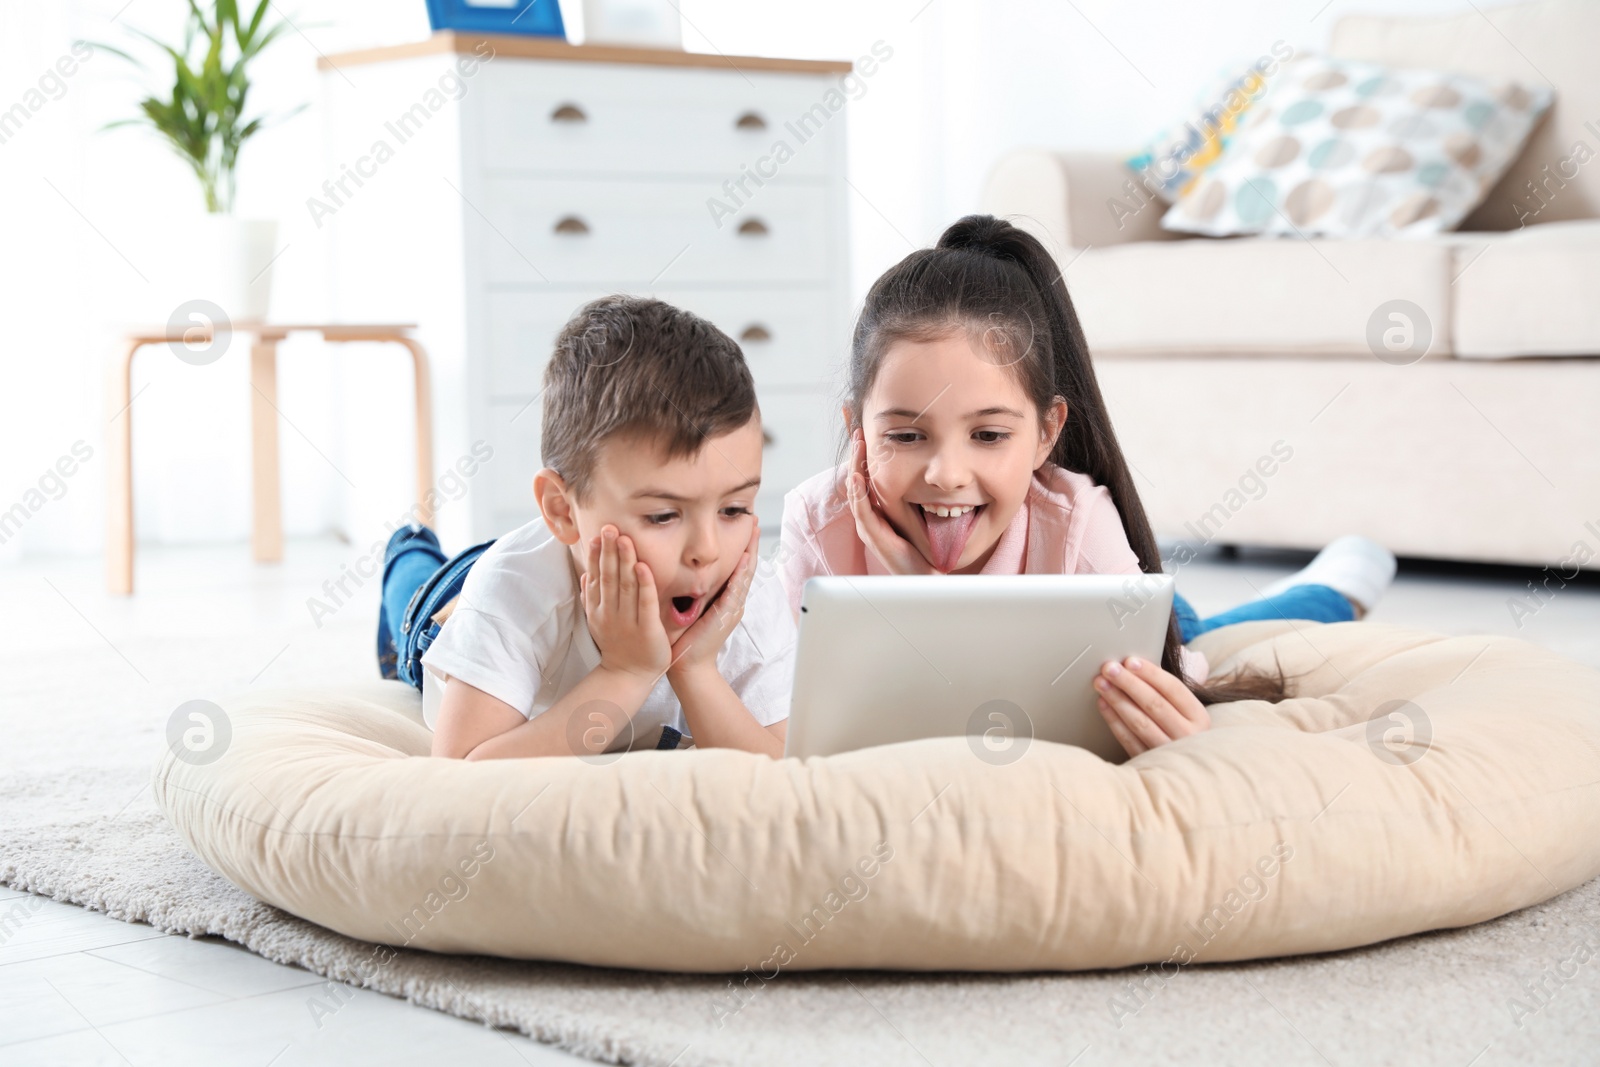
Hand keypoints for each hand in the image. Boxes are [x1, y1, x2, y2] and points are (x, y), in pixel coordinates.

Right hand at [582, 525, 670, 680]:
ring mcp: (628, 621)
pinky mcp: (647, 629)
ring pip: (625, 586)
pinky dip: (644, 584)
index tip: (597, 534)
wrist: (628, 676)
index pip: (596, 576)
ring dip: (624, 561)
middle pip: (609, 577)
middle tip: (610, 528)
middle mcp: (610, 613)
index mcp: (598, 609)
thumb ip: (592, 597)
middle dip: (609, 551)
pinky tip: (642, 566)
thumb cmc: (618, 644)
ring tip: (625, 539)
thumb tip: (585, 574)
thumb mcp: (598, 620)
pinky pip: (645, 603)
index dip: (596, 555)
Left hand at [668, 521, 758, 677]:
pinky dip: (741, 573)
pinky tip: (744, 558)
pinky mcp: (728, 614)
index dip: (741, 545)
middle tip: (752, 519)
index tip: (741, 524)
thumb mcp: (690, 607)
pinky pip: (737, 589)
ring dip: (750, 551)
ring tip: (753, 531)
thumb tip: (683, 569)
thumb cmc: (685, 639)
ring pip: (746, 574)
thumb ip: (692, 589)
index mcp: (725, 599)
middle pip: (746, 565)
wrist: (688, 666)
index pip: (737, 567)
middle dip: (750, 542)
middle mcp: (733, 601)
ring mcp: (733, 607)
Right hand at [846, 429, 935, 574]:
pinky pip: (863, 510)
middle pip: (857, 475)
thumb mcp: (921, 511)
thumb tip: (932, 466)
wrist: (928, 574)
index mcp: (879, 506)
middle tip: (856, 424)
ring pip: (857, 489)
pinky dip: (859, 492)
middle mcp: (869, 514)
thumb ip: (921, 491)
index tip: (862, 424)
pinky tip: (858, 476)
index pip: (866, 472)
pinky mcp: (874, 536)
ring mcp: (869, 525)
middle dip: (856, 450)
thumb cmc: (924, 546)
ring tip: (859, 443)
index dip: (862, 450)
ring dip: (856, 464)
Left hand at [1094, 655, 1209, 756]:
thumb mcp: (1185, 711)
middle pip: (1154, 704)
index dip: (1150, 673)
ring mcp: (1169, 751)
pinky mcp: (1151, 763)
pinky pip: (1129, 740)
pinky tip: (1103, 705)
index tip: (1130, 661)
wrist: (1186, 768)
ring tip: (1101, 684)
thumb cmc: (1180, 728)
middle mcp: (1188, 736)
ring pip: (1140, 722)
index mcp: (1199, 717)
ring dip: (1117, 700)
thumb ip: (1165, 691)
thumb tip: (1133, 665)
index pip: (1173, 689)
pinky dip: (1114, 721)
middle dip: (1128, 683)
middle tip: (1108, 668)